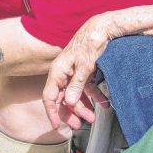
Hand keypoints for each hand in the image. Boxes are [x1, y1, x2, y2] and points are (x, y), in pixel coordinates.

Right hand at [43, 14, 117, 129]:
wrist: (102, 27)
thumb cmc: (91, 42)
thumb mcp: (85, 66)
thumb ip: (76, 85)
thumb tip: (69, 102)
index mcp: (58, 71)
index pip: (50, 96)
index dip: (52, 112)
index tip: (56, 125)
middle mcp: (63, 72)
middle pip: (62, 98)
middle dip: (70, 113)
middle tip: (79, 124)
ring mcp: (73, 72)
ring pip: (74, 94)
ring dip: (83, 107)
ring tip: (92, 117)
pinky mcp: (84, 70)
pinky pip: (85, 87)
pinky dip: (93, 96)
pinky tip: (102, 102)